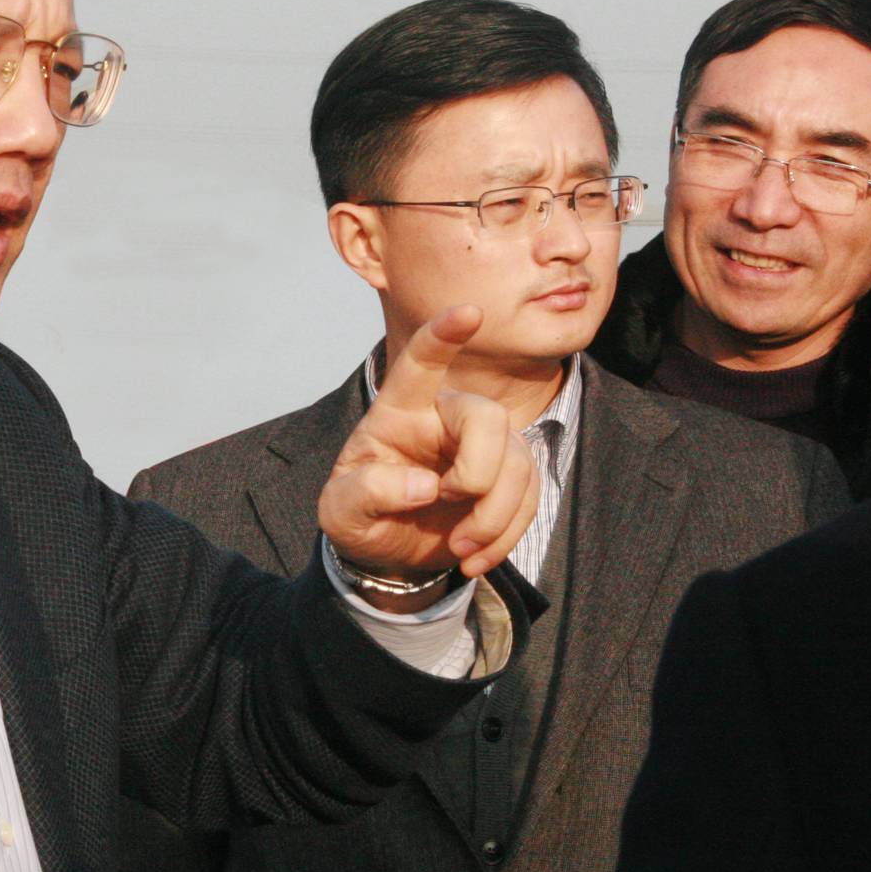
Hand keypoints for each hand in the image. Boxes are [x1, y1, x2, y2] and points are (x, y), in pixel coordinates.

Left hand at [317, 306, 536, 608]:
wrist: (388, 553)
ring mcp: (481, 446)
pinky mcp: (507, 478)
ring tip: (460, 547)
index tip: (470, 313)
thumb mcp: (340, 512)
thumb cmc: (360, 516)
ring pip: (518, 460)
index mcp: (399, 410)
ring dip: (495, 514)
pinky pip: (530, 493)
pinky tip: (475, 558)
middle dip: (479, 469)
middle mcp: (445, 418)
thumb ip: (366, 493)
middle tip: (449, 501)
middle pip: (487, 415)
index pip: (420, 362)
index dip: (443, 336)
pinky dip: (507, 534)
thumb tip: (423, 486)